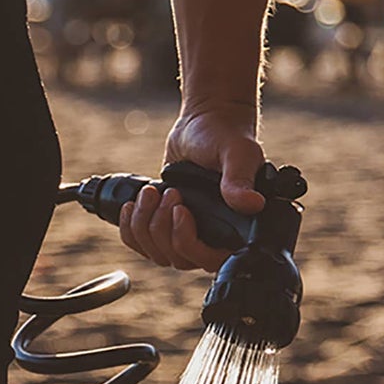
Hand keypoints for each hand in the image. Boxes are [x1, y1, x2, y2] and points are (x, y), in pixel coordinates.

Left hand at [118, 103, 266, 272]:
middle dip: (162, 226)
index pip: (207, 260)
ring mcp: (186, 235)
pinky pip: (140, 244)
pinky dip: (130, 227)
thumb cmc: (227, 135)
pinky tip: (132, 204)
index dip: (187, 242)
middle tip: (168, 192)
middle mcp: (211, 239)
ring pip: (156, 253)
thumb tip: (252, 204)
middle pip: (176, 259)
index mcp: (234, 229)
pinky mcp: (164, 227)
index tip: (180, 210)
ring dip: (144, 223)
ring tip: (151, 191)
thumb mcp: (238, 154)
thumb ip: (240, 179)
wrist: (205, 122)